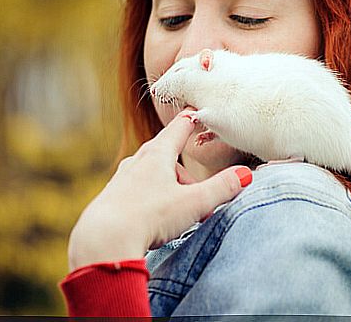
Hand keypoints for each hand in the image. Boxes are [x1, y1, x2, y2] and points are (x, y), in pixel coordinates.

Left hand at [67, 110, 252, 271]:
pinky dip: (153, 198)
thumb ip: (222, 188)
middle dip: (186, 174)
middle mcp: (138, 161)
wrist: (104, 239)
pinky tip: (154, 217)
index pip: (179, 128)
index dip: (191, 119)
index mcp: (158, 154)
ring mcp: (123, 178)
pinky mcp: (113, 196)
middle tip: (198, 198)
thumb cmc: (150, 216)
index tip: (196, 111)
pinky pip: (139, 190)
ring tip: (179, 212)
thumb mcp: (194, 203)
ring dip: (170, 188)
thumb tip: (246, 174)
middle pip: (167, 155)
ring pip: (153, 174)